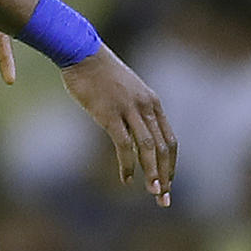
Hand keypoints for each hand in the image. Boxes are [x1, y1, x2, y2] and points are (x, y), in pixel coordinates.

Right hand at [60, 47, 175, 206]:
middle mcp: (145, 107)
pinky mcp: (109, 113)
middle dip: (165, 175)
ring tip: (152, 192)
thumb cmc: (99, 73)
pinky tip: (126, 178)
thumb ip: (133, 110)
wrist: (81, 52)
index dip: (170, 165)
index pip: (169, 140)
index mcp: (152, 103)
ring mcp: (128, 109)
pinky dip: (128, 164)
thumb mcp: (125, 91)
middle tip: (163, 198)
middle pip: (162, 148)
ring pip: (147, 148)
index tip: (167, 183)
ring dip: (151, 173)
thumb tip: (132, 131)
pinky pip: (123, 144)